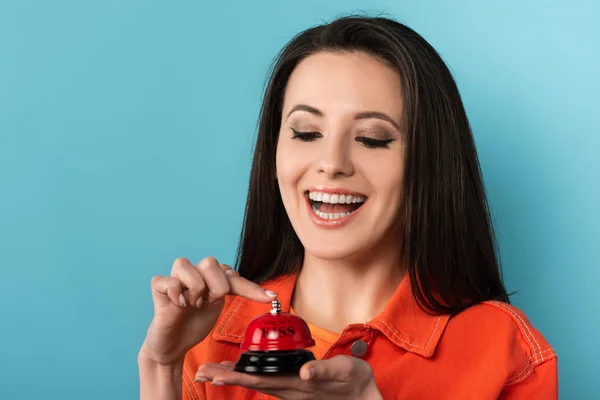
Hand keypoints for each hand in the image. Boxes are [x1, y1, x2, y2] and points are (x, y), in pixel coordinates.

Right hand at [140, 256, 276, 365]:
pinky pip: (166, 280)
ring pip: (186, 265)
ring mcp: (175, 280)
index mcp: (210, 277)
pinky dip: (175, 292)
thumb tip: (258, 287)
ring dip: (194, 289)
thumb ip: (229, 290)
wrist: (173, 346)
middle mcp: (194, 274)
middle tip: (210, 303)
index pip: (233, 275)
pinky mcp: (159, 289)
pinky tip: (178, 306)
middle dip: (216, 286)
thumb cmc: (194, 324)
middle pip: (210, 262)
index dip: (251, 288)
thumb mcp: (217, 308)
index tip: (270, 298)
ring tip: (192, 304)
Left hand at [194, 355, 382, 399]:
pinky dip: (250, 374)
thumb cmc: (356, 383)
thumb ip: (324, 372)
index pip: (261, 380)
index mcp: (298, 385)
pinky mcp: (295, 387)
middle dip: (226, 376)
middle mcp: (290, 390)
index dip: (237, 376)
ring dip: (235, 376)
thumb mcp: (345, 372)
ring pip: (257, 382)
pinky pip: (267, 381)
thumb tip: (304, 372)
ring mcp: (291, 390)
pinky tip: (241, 369)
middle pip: (252, 382)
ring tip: (213, 370)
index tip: (216, 373)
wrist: (366, 397)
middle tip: (203, 371)